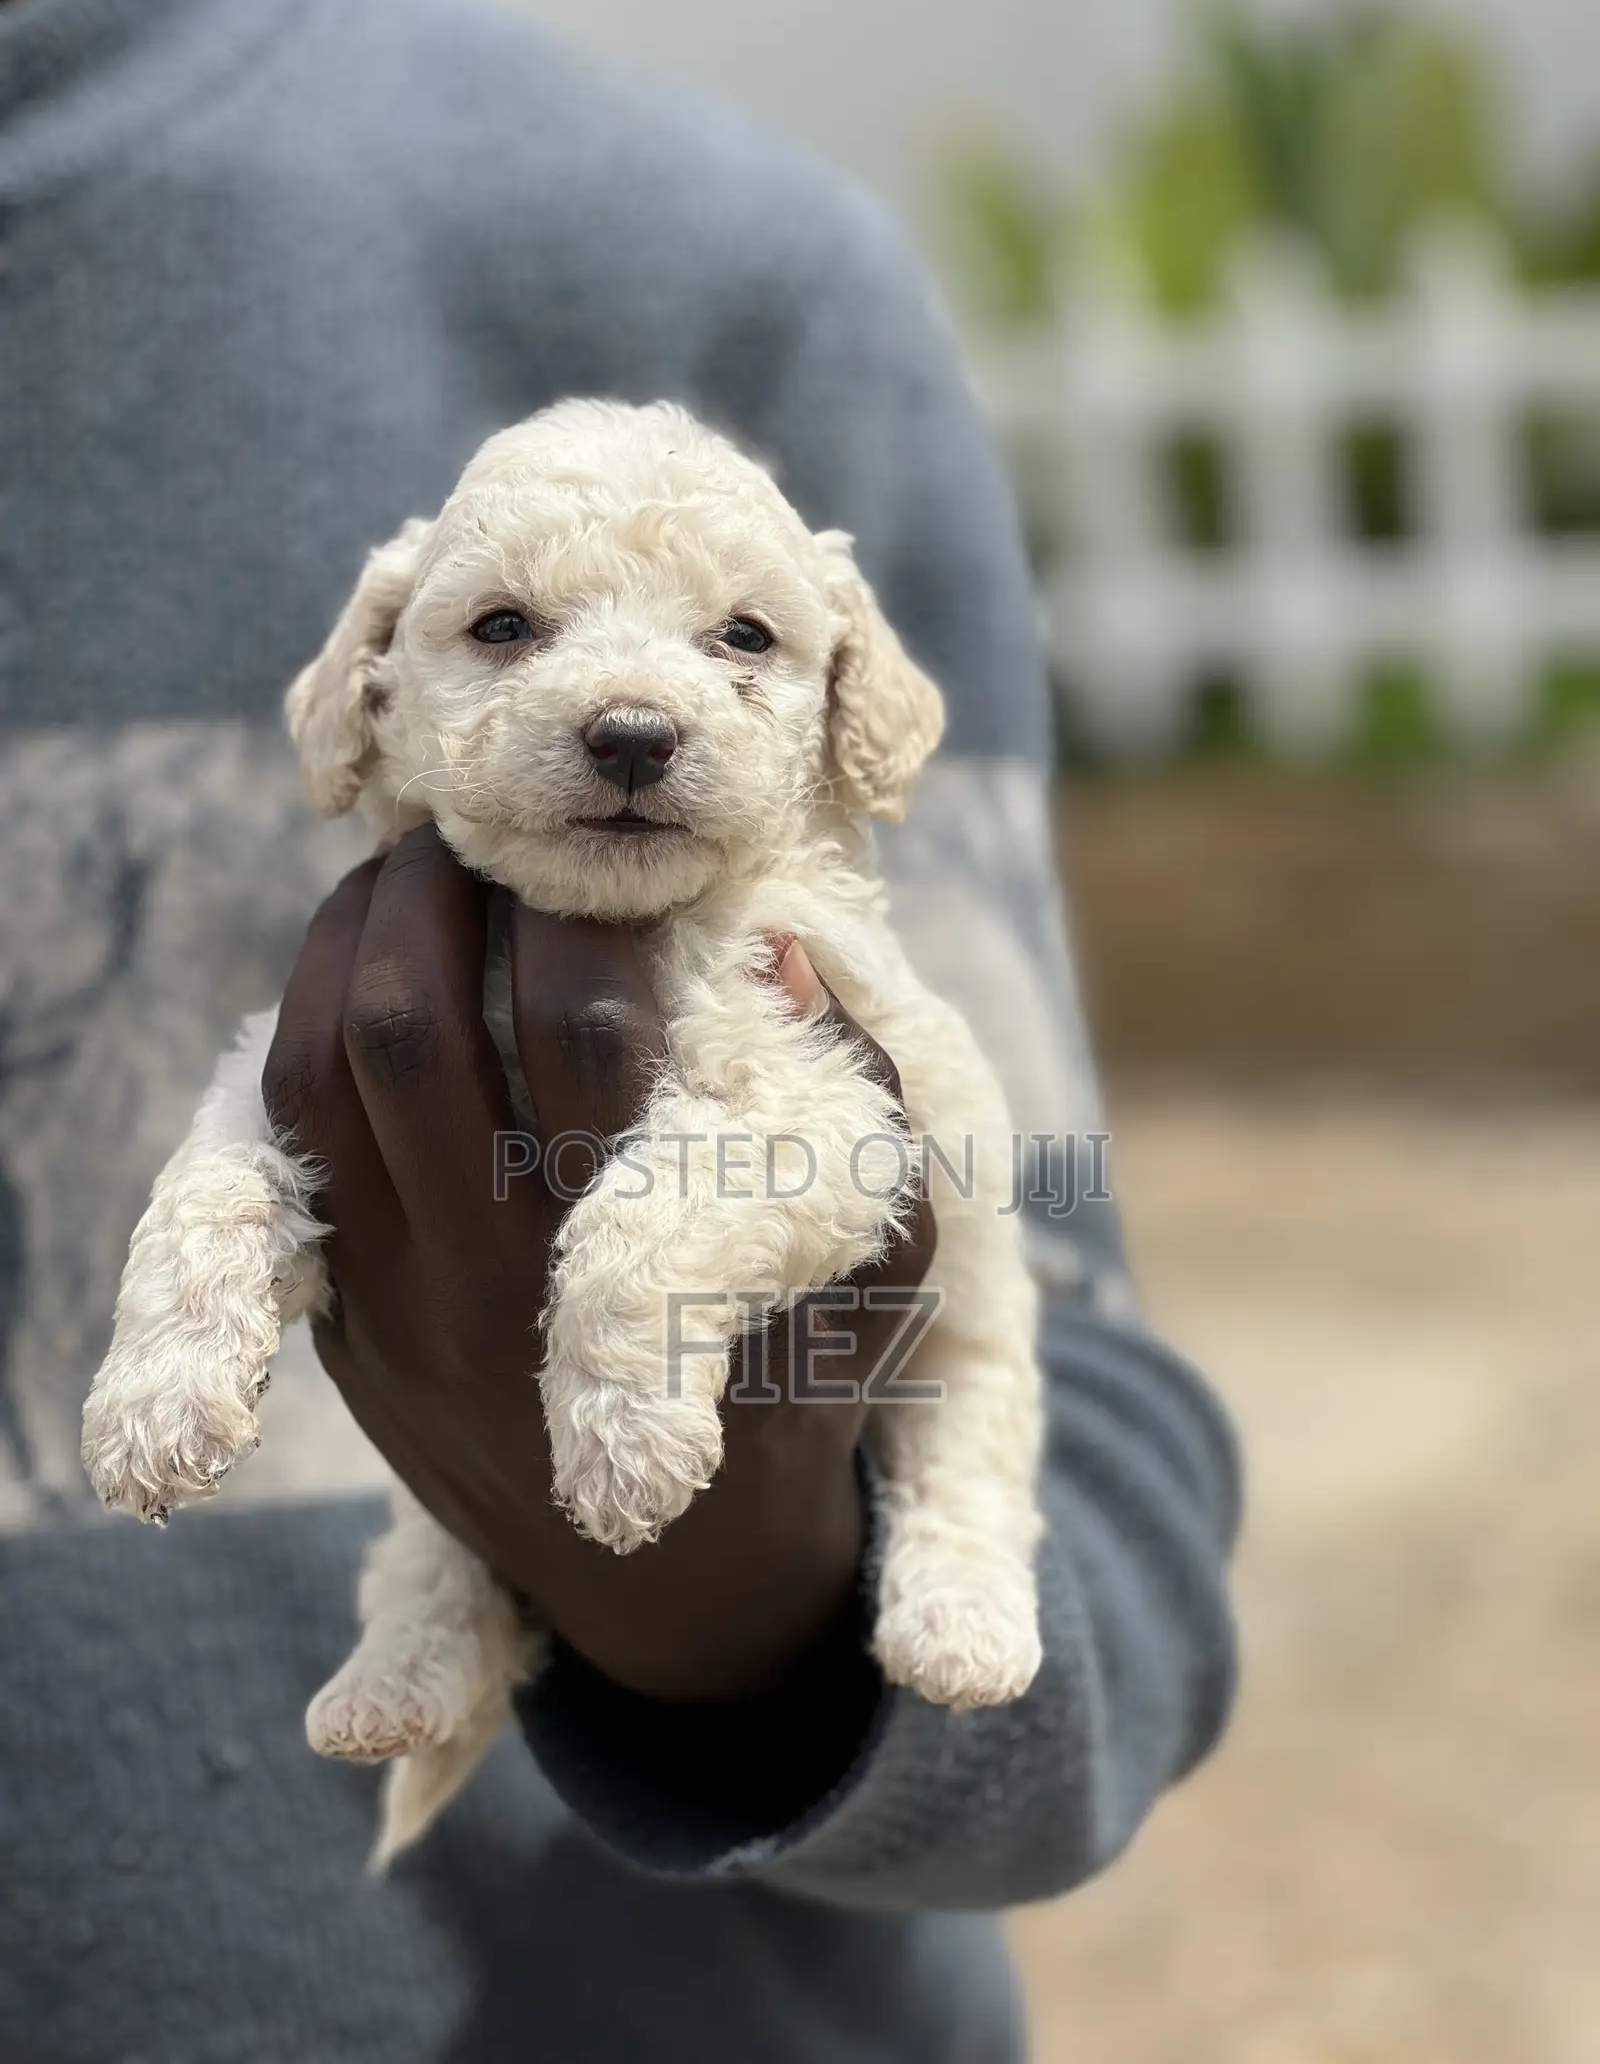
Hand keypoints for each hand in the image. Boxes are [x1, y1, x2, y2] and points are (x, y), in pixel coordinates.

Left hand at [262, 826, 935, 1702]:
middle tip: (476, 823)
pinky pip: (277, 1154)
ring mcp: (395, 1312)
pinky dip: (301, 1033)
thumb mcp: (882, 1269)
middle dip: (433, 894)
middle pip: (405, 1030)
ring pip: (313, 1080)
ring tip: (404, 872)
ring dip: (343, 948)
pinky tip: (361, 971)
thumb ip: (860, 1106)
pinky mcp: (348, 1330)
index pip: (575, 1023)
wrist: (683, 1583)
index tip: (602, 848)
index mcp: (627, 1256)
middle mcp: (486, 1284)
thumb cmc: (804, 1395)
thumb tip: (775, 948)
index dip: (578, 905)